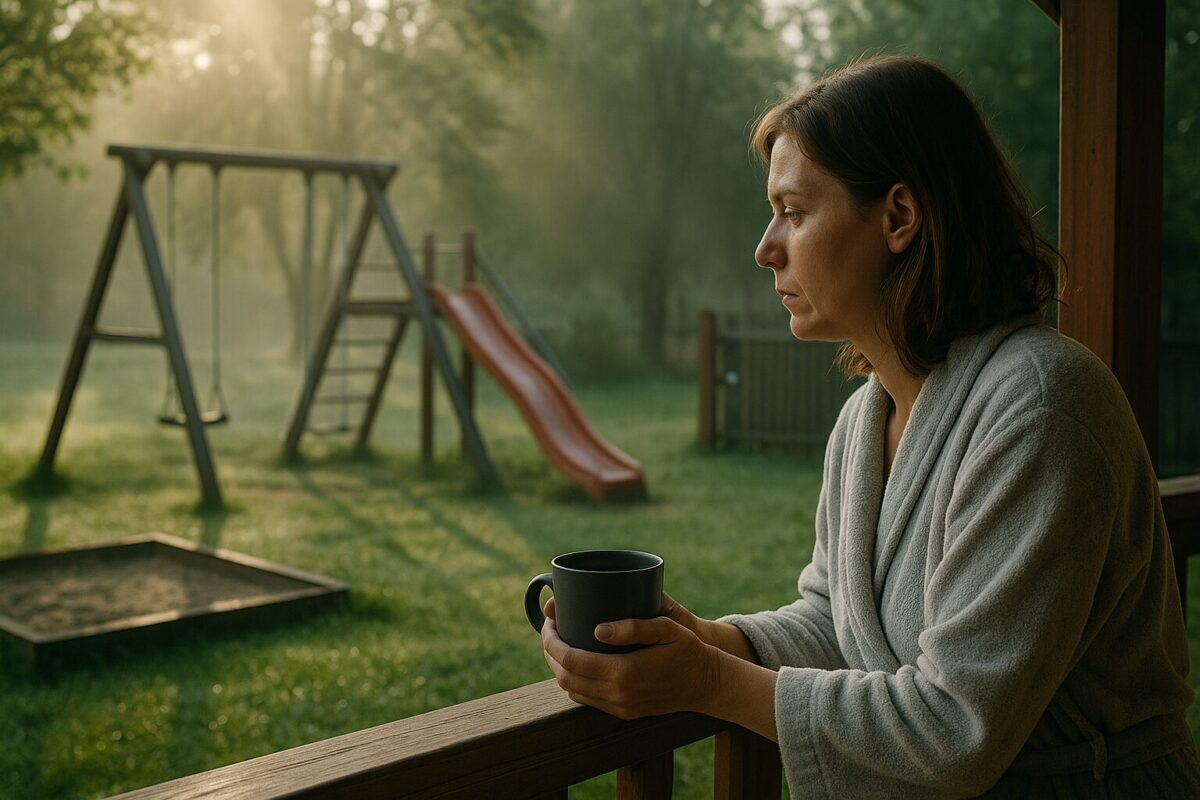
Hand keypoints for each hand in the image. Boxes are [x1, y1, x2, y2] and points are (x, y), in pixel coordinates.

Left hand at [540, 599, 720, 720]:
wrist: (708, 685)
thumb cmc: (688, 650)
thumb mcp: (666, 628)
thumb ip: (632, 627)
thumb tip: (597, 629)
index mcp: (624, 672)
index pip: (570, 659)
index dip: (551, 641)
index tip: (548, 623)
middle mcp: (618, 694)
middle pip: (565, 676)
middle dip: (549, 653)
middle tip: (550, 630)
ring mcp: (620, 707)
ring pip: (572, 691)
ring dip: (559, 668)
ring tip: (559, 645)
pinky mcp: (624, 713)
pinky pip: (587, 700)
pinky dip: (574, 681)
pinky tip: (577, 663)